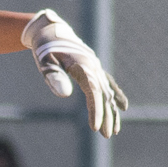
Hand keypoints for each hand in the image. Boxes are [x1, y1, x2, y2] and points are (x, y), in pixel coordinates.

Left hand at [22, 9, 128, 137]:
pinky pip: (107, 84)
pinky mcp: (94, 68)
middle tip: (107, 135)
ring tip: (115, 130)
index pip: (93, 91)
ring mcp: (95, 67)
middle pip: (103, 95)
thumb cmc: (45, 48)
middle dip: (106, 116)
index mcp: (83, 66)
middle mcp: (93, 67)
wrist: (49, 31)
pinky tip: (122, 107)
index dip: (96, 110)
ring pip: (107, 92)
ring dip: (111, 111)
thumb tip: (65, 96)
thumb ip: (54, 77)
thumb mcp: (45, 62)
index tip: (95, 127)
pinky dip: (115, 96)